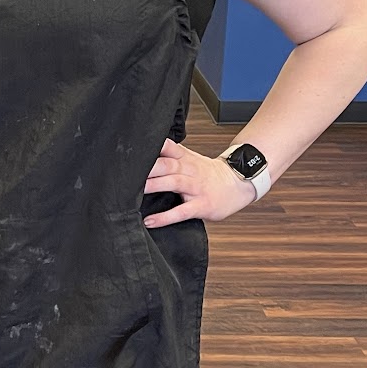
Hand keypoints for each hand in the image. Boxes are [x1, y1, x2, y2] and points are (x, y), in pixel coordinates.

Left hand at [143, 138, 257, 227]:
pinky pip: (181, 212)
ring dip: (153, 186)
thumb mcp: (192, 159)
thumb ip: (171, 155)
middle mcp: (190, 170)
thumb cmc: (209, 174)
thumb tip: (145, 155)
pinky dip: (164, 218)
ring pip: (173, 183)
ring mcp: (196, 188)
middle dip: (148, 167)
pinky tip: (150, 221)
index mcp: (185, 158)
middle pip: (166, 164)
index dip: (151, 147)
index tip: (133, 150)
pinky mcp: (201, 205)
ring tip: (133, 193)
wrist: (239, 183)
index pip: (168, 147)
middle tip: (128, 173)